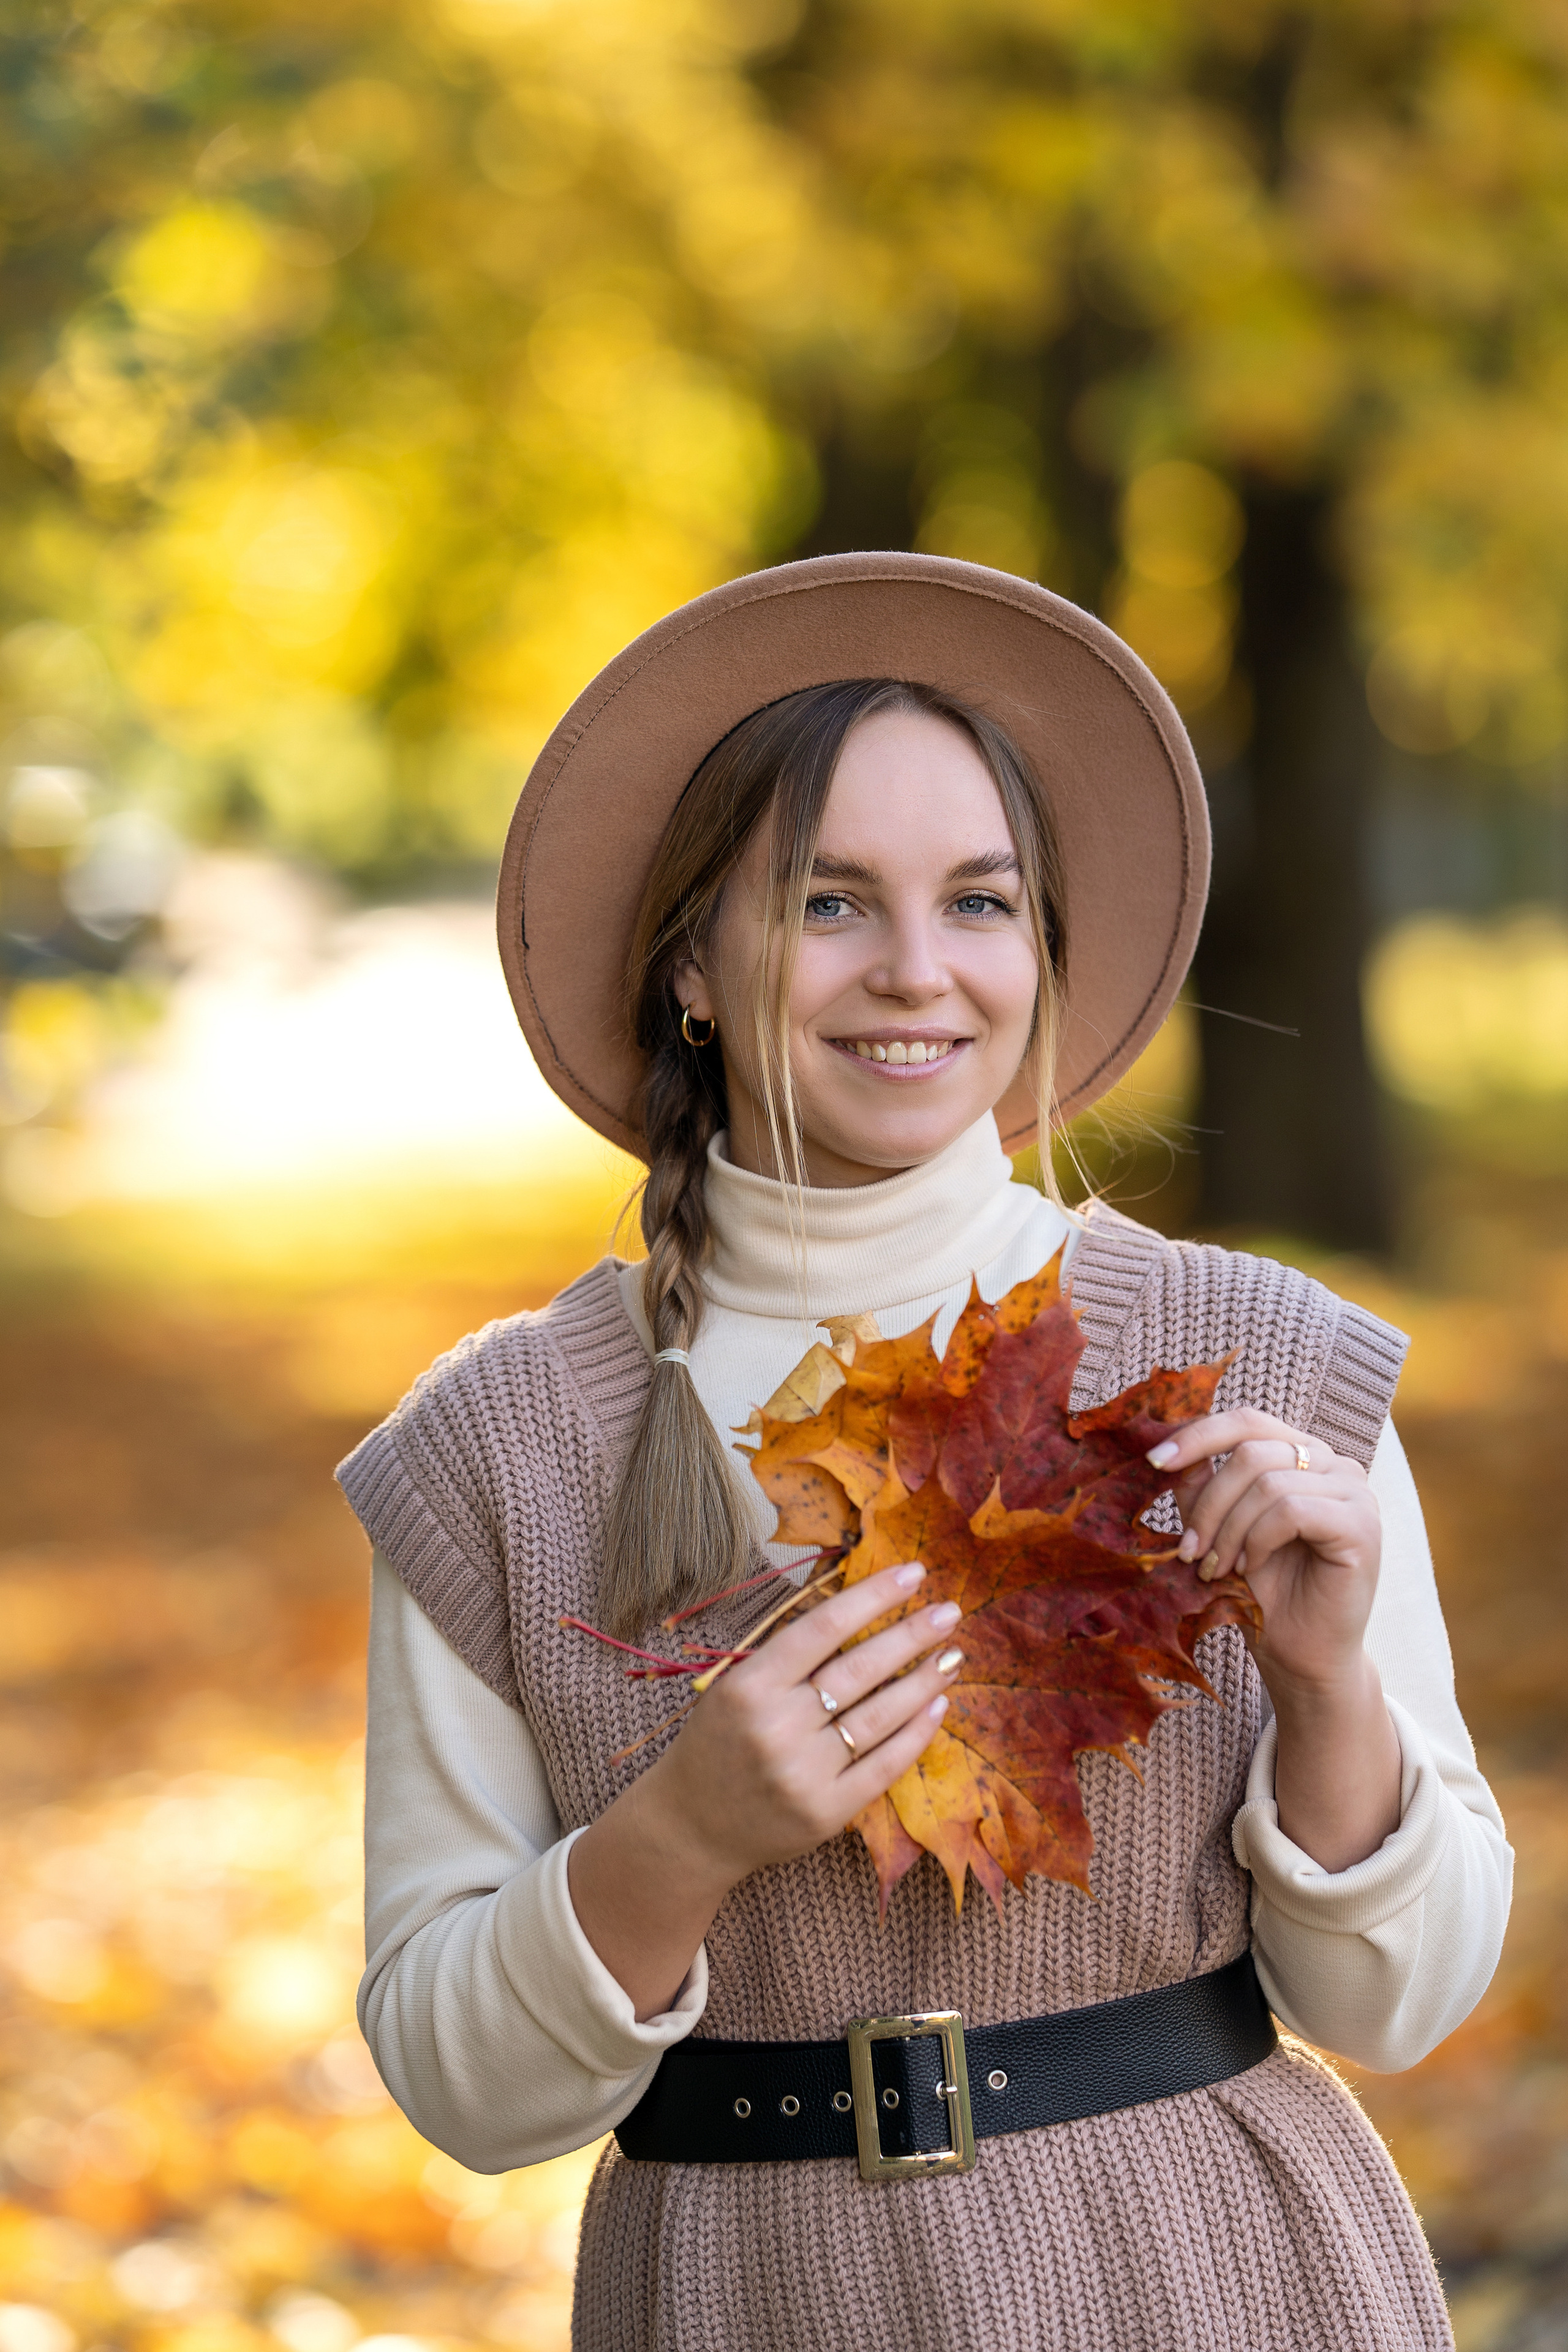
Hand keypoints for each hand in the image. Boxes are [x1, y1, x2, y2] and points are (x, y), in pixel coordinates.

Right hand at [568, 1559, 962, 2015]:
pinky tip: (938, 1706)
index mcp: (750, 1686)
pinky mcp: (827, 1812)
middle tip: (949, 1611)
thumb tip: (862, 1610)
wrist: (692, 1826)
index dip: (872, 1596)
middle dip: (911, 1635)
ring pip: (879, 1716)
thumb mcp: (736, 1687)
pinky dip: (916, 1733)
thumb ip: (789, 1656)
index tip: (913, 1573)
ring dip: (924, 1682)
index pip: (823, 1627)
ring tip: (953, 1656)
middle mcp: (777, 1727)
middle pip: (859, 1669)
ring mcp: (804, 1773)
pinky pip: (884, 1765)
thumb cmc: (719, 1742)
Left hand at [1145, 1408, 1400, 1871]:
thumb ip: (1202, 1486)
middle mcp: (1335, 1463)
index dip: (1197, 1435)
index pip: (1247, 1421)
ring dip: (1228, 1529)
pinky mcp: (1362, 1524)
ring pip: (1268, 1482)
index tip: (1152, 1462)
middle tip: (1190, 1549)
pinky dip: (1258, 1540)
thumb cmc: (1262, 1592)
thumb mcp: (1220, 1529)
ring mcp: (1355, 1491)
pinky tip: (1250, 1567)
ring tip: (1218, 1568)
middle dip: (1209, 1503)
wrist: (1299, 1655)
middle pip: (1251, 1451)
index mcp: (1302, 1455)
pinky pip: (1292, 1510)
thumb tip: (1168, 1448)